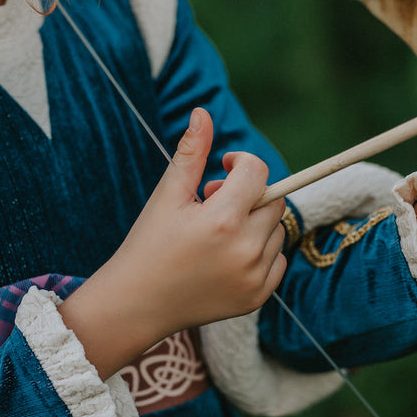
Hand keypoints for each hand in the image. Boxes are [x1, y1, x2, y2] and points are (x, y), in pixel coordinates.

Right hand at [59, 108, 287, 379]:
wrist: (138, 305)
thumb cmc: (148, 245)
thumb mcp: (167, 196)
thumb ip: (191, 153)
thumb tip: (203, 112)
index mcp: (222, 220)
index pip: (257, 171)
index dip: (241, 162)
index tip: (222, 168)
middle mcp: (245, 250)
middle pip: (272, 200)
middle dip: (248, 194)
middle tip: (212, 203)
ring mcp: (254, 277)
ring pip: (276, 229)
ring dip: (255, 223)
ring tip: (217, 233)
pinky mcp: (258, 296)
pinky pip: (278, 259)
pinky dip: (260, 251)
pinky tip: (227, 256)